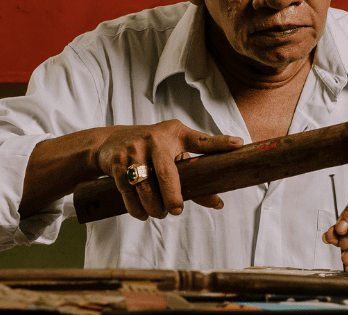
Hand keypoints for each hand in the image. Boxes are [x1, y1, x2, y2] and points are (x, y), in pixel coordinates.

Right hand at [93, 120, 242, 220]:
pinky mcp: (117, 163)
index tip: (238, 145)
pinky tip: (142, 213)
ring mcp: (134, 150)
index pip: (201, 140)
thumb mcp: (172, 153)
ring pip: (146, 188)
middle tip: (176, 211)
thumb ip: (194, 175)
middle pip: (167, 173)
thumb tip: (217, 203)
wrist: (110, 142)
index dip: (220, 143)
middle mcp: (155, 139)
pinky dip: (137, 209)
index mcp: (175, 134)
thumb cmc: (151, 149)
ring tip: (159, 213)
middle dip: (173, 196)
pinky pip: (129, 192)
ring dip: (154, 207)